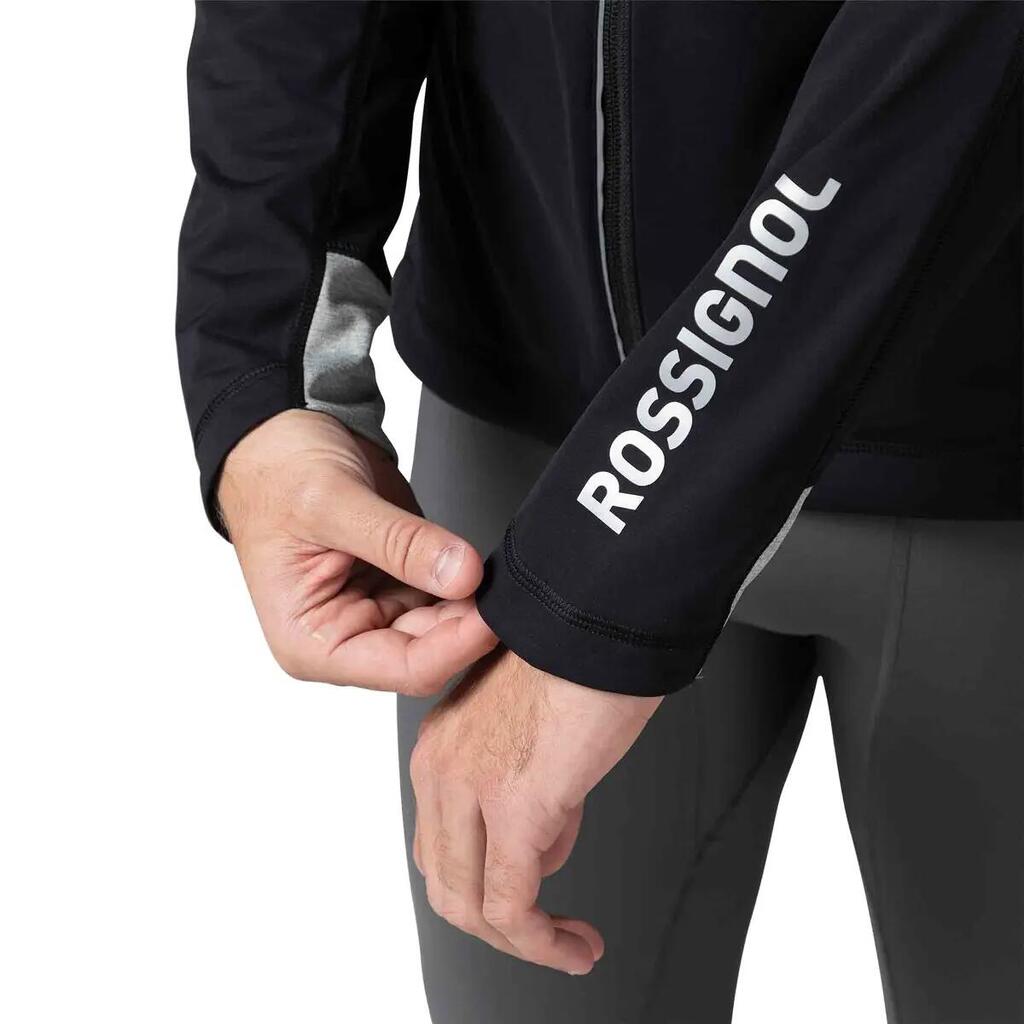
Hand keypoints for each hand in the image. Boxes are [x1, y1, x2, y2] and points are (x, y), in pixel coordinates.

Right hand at [217, 409, 496, 693]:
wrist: (277, 436)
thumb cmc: (277, 474)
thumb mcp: (333, 503)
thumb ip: (399, 543)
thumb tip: (461, 575)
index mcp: (313, 642)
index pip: (404, 668)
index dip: (455, 646)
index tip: (493, 615)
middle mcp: (346, 635)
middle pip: (431, 651)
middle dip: (469, 623)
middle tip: (504, 585)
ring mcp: (376, 609)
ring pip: (445, 626)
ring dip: (473, 604)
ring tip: (497, 572)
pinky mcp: (399, 582)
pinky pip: (446, 595)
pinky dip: (467, 581)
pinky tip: (483, 563)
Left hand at [410, 648, 661, 973]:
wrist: (602, 612)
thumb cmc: (581, 653)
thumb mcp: (534, 724)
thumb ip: (526, 781)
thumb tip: (546, 835)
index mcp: (442, 744)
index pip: (441, 843)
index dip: (486, 879)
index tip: (538, 892)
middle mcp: (441, 767)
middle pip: (447, 881)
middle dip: (497, 921)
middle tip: (548, 932)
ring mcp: (470, 787)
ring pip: (471, 904)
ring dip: (523, 942)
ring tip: (568, 946)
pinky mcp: (514, 805)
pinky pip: (513, 904)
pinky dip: (542, 942)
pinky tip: (574, 945)